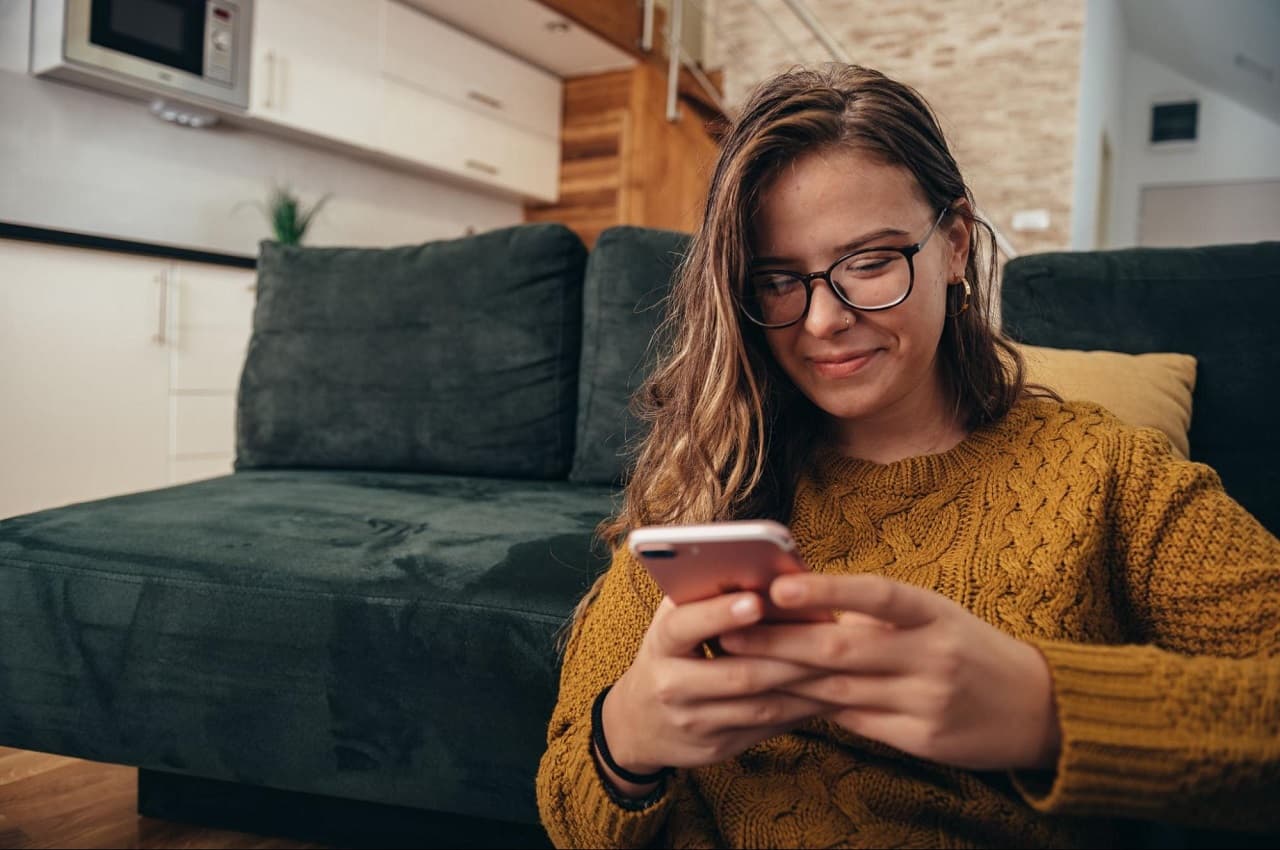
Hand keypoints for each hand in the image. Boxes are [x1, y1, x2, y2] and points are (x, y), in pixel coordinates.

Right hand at [600, 592, 833, 794]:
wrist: (637, 725)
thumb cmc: (667, 656)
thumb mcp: (671, 624)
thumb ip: (701, 598)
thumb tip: (757, 570)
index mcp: (659, 645)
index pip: (684, 627)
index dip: (719, 614)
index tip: (756, 600)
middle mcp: (672, 687)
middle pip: (737, 673)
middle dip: (787, 653)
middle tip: (828, 633)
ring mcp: (695, 723)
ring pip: (761, 706)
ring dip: (805, 685)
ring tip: (841, 662)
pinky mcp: (719, 747)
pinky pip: (768, 728)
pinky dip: (802, 709)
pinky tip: (830, 692)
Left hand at [717, 574, 1061, 771]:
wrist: (1036, 708)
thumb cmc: (968, 648)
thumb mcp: (935, 616)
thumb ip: (876, 614)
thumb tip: (801, 604)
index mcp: (936, 614)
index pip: (877, 595)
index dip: (828, 590)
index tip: (779, 586)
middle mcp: (933, 656)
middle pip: (843, 649)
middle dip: (779, 641)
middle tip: (727, 631)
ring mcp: (928, 702)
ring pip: (839, 690)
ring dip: (783, 677)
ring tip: (737, 664)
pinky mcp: (922, 741)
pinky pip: (854, 722)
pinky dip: (814, 708)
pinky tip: (776, 698)